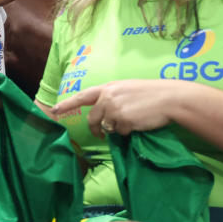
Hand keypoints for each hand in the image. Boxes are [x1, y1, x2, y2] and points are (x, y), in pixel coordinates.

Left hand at [50, 79, 191, 137]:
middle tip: (99, 134)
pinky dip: (128, 132)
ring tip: (131, 121)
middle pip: (92, 118)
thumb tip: (103, 116)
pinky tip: (138, 124)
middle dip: (95, 128)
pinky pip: (120, 133)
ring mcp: (115, 109)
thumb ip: (112, 98)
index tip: (53, 111)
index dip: (67, 104)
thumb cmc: (151, 94)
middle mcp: (108, 97)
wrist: (169, 98)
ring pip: (107, 127)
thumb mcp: (126, 89)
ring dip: (116, 129)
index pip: (82, 96)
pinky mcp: (123, 121)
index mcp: (107, 87)